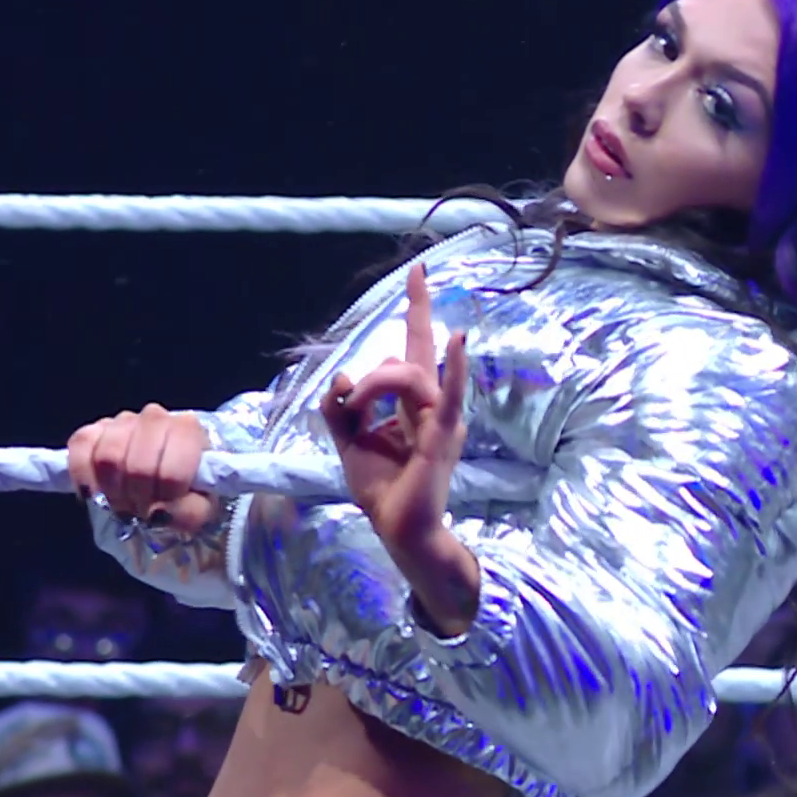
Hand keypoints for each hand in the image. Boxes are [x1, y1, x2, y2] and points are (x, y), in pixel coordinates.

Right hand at [67, 405, 219, 532]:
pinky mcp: (94, 429)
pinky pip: (80, 446)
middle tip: (140, 510)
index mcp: (187, 431)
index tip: (163, 510)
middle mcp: (155, 417)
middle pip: (137, 467)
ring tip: (122, 502)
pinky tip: (93, 492)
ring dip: (112, 491)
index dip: (163, 500)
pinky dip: (82, 475)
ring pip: (107, 457)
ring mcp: (122, 421)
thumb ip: (187, 512)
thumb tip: (156, 514)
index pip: (170, 473)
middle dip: (136, 499)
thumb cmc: (189, 489)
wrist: (172, 473)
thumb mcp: (201, 508)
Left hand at [320, 263, 469, 548]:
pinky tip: (458, 340)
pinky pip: (447, 396)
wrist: (398, 527)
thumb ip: (339, 409)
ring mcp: (441, 418)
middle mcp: (432, 404)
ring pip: (406, 374)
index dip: (416, 312)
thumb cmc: (381, 488)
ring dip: (371, 385)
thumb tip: (340, 377)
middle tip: (417, 269)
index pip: (414, 350)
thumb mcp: (348, 442)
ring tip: (354, 407)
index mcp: (413, 404)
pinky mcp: (442, 435)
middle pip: (415, 349)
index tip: (417, 275)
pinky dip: (455, 368)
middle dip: (418, 306)